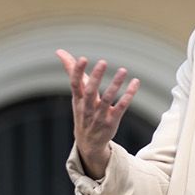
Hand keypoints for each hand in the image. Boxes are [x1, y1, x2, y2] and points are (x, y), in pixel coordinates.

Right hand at [56, 49, 139, 178]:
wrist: (88, 143)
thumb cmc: (82, 111)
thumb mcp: (75, 94)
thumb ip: (71, 72)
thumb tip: (59, 51)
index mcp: (77, 99)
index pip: (75, 84)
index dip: (77, 72)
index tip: (82, 58)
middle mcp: (87, 107)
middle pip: (90, 92)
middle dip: (95, 78)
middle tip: (103, 62)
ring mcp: (100, 116)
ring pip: (107, 99)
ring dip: (115, 85)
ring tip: (123, 70)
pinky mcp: (112, 121)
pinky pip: (121, 107)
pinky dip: (128, 96)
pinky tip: (135, 83)